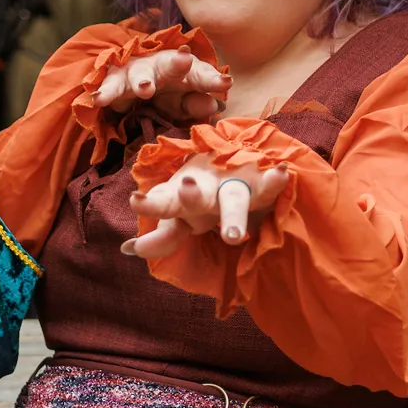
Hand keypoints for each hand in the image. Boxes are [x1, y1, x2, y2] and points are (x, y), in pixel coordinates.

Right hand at [92, 49, 229, 124]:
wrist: (131, 82)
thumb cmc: (165, 93)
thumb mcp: (183, 102)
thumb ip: (197, 104)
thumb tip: (213, 105)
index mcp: (184, 70)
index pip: (201, 74)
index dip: (212, 79)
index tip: (226, 84)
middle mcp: (161, 66)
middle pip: (170, 64)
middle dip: (177, 63)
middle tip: (185, 61)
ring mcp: (136, 71)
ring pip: (139, 73)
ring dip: (142, 80)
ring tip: (145, 89)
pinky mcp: (114, 81)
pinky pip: (110, 87)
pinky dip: (105, 92)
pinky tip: (99, 99)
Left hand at [123, 155, 289, 258]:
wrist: (235, 158)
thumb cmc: (202, 196)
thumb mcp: (181, 218)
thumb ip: (161, 236)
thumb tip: (127, 249)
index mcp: (180, 198)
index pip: (162, 202)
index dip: (149, 204)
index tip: (134, 200)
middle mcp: (204, 191)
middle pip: (196, 198)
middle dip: (190, 198)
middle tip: (187, 189)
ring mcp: (231, 187)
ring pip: (232, 199)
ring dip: (233, 213)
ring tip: (233, 235)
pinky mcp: (259, 187)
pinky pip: (269, 188)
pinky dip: (275, 182)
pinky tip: (281, 172)